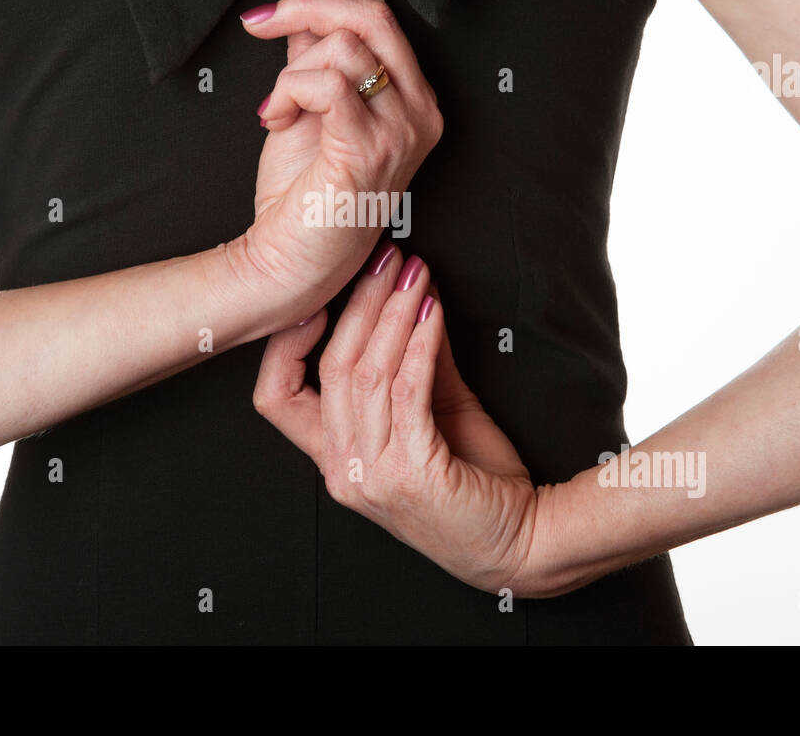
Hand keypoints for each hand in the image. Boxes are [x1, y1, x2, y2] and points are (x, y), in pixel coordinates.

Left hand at [235, 0, 442, 321]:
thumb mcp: (304, 102)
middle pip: (371, 17)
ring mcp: (403, 133)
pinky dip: (291, 91)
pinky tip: (275, 116)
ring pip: (347, 47)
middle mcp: (421, 111)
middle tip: (259, 19)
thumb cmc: (301, 193)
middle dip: (307, 5)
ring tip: (271, 106)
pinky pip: (331, 83)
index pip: (378, 12)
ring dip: (290, 67)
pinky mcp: (371, 151)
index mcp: (411, 96)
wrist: (287, 262)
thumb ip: (309, 43)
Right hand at [252, 242, 543, 594]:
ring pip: (364, 374)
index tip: (315, 291)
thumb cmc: (478, 482)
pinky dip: (418, 343)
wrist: (524, 541)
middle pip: (329, 367)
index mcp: (335, 458)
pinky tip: (433, 311)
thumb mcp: (437, 411)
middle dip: (358, 302)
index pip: (276, 396)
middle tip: (383, 258)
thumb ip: (415, 361)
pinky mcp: (411, 473)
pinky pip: (406, 391)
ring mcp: (372, 476)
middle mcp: (343, 470)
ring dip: (391, 313)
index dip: (285, 342)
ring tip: (413, 273)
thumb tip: (409, 298)